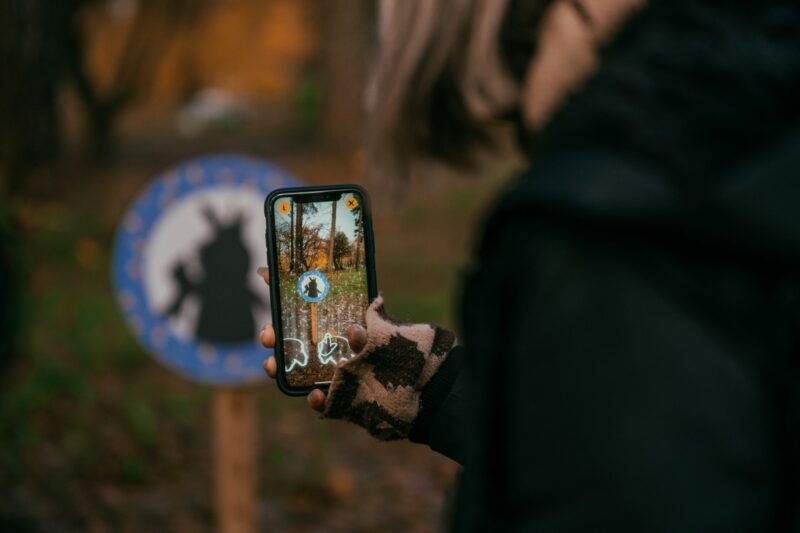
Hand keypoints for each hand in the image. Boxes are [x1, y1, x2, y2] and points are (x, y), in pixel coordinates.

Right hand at [258, 267, 455, 440]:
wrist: (426, 389)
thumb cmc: (405, 351)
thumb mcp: (389, 331)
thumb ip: (371, 327)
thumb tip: (353, 331)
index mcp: (339, 321)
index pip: (308, 301)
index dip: (285, 287)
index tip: (265, 273)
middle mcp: (330, 344)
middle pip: (291, 335)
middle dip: (273, 333)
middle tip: (267, 334)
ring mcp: (330, 372)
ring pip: (296, 368)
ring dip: (279, 365)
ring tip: (272, 364)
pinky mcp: (339, 399)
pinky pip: (322, 402)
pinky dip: (317, 401)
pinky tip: (315, 396)